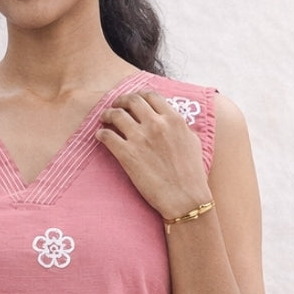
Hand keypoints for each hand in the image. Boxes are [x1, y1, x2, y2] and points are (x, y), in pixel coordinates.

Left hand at [94, 90, 211, 219]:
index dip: (139, 95)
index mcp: (173, 119)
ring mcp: (140, 138)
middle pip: (131, 101)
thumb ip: (182, 128)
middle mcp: (156, 124)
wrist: (185, 198)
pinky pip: (107, 136)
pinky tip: (100, 136)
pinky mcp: (127, 155)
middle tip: (115, 106)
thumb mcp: (193, 143)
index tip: (133, 100)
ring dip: (108, 115)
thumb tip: (177, 123)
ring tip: (104, 119)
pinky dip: (101, 133)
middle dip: (120, 101)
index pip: (151, 96)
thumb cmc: (192, 174)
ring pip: (116, 115)